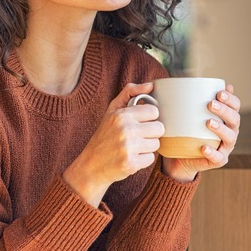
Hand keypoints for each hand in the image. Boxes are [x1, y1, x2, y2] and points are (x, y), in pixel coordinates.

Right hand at [62, 83, 164, 206]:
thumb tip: (151, 85)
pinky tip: (131, 157)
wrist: (91, 165)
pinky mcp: (131, 163)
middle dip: (150, 133)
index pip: (154, 111)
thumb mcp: (112, 110)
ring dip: (147, 147)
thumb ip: (130, 93)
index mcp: (122, 115)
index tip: (139, 122)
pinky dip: (143, 160)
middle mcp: (125, 129)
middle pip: (159, 128)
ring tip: (133, 147)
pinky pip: (151, 158)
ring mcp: (128, 147)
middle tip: (137, 136)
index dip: (148, 118)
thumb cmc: (104, 135)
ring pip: (156, 144)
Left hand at [162, 84, 240, 182]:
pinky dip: (212, 152)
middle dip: (225, 110)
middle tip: (210, 104)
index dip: (231, 99)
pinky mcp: (218, 160)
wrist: (180, 156)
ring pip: (230, 138)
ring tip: (208, 122)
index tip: (219, 92)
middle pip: (234, 119)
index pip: (235, 106)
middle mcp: (230, 131)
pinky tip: (204, 147)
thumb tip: (187, 78)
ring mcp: (225, 147)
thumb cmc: (186, 130)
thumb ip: (190, 98)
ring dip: (221, 129)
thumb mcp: (187, 113)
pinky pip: (218, 158)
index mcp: (226, 118)